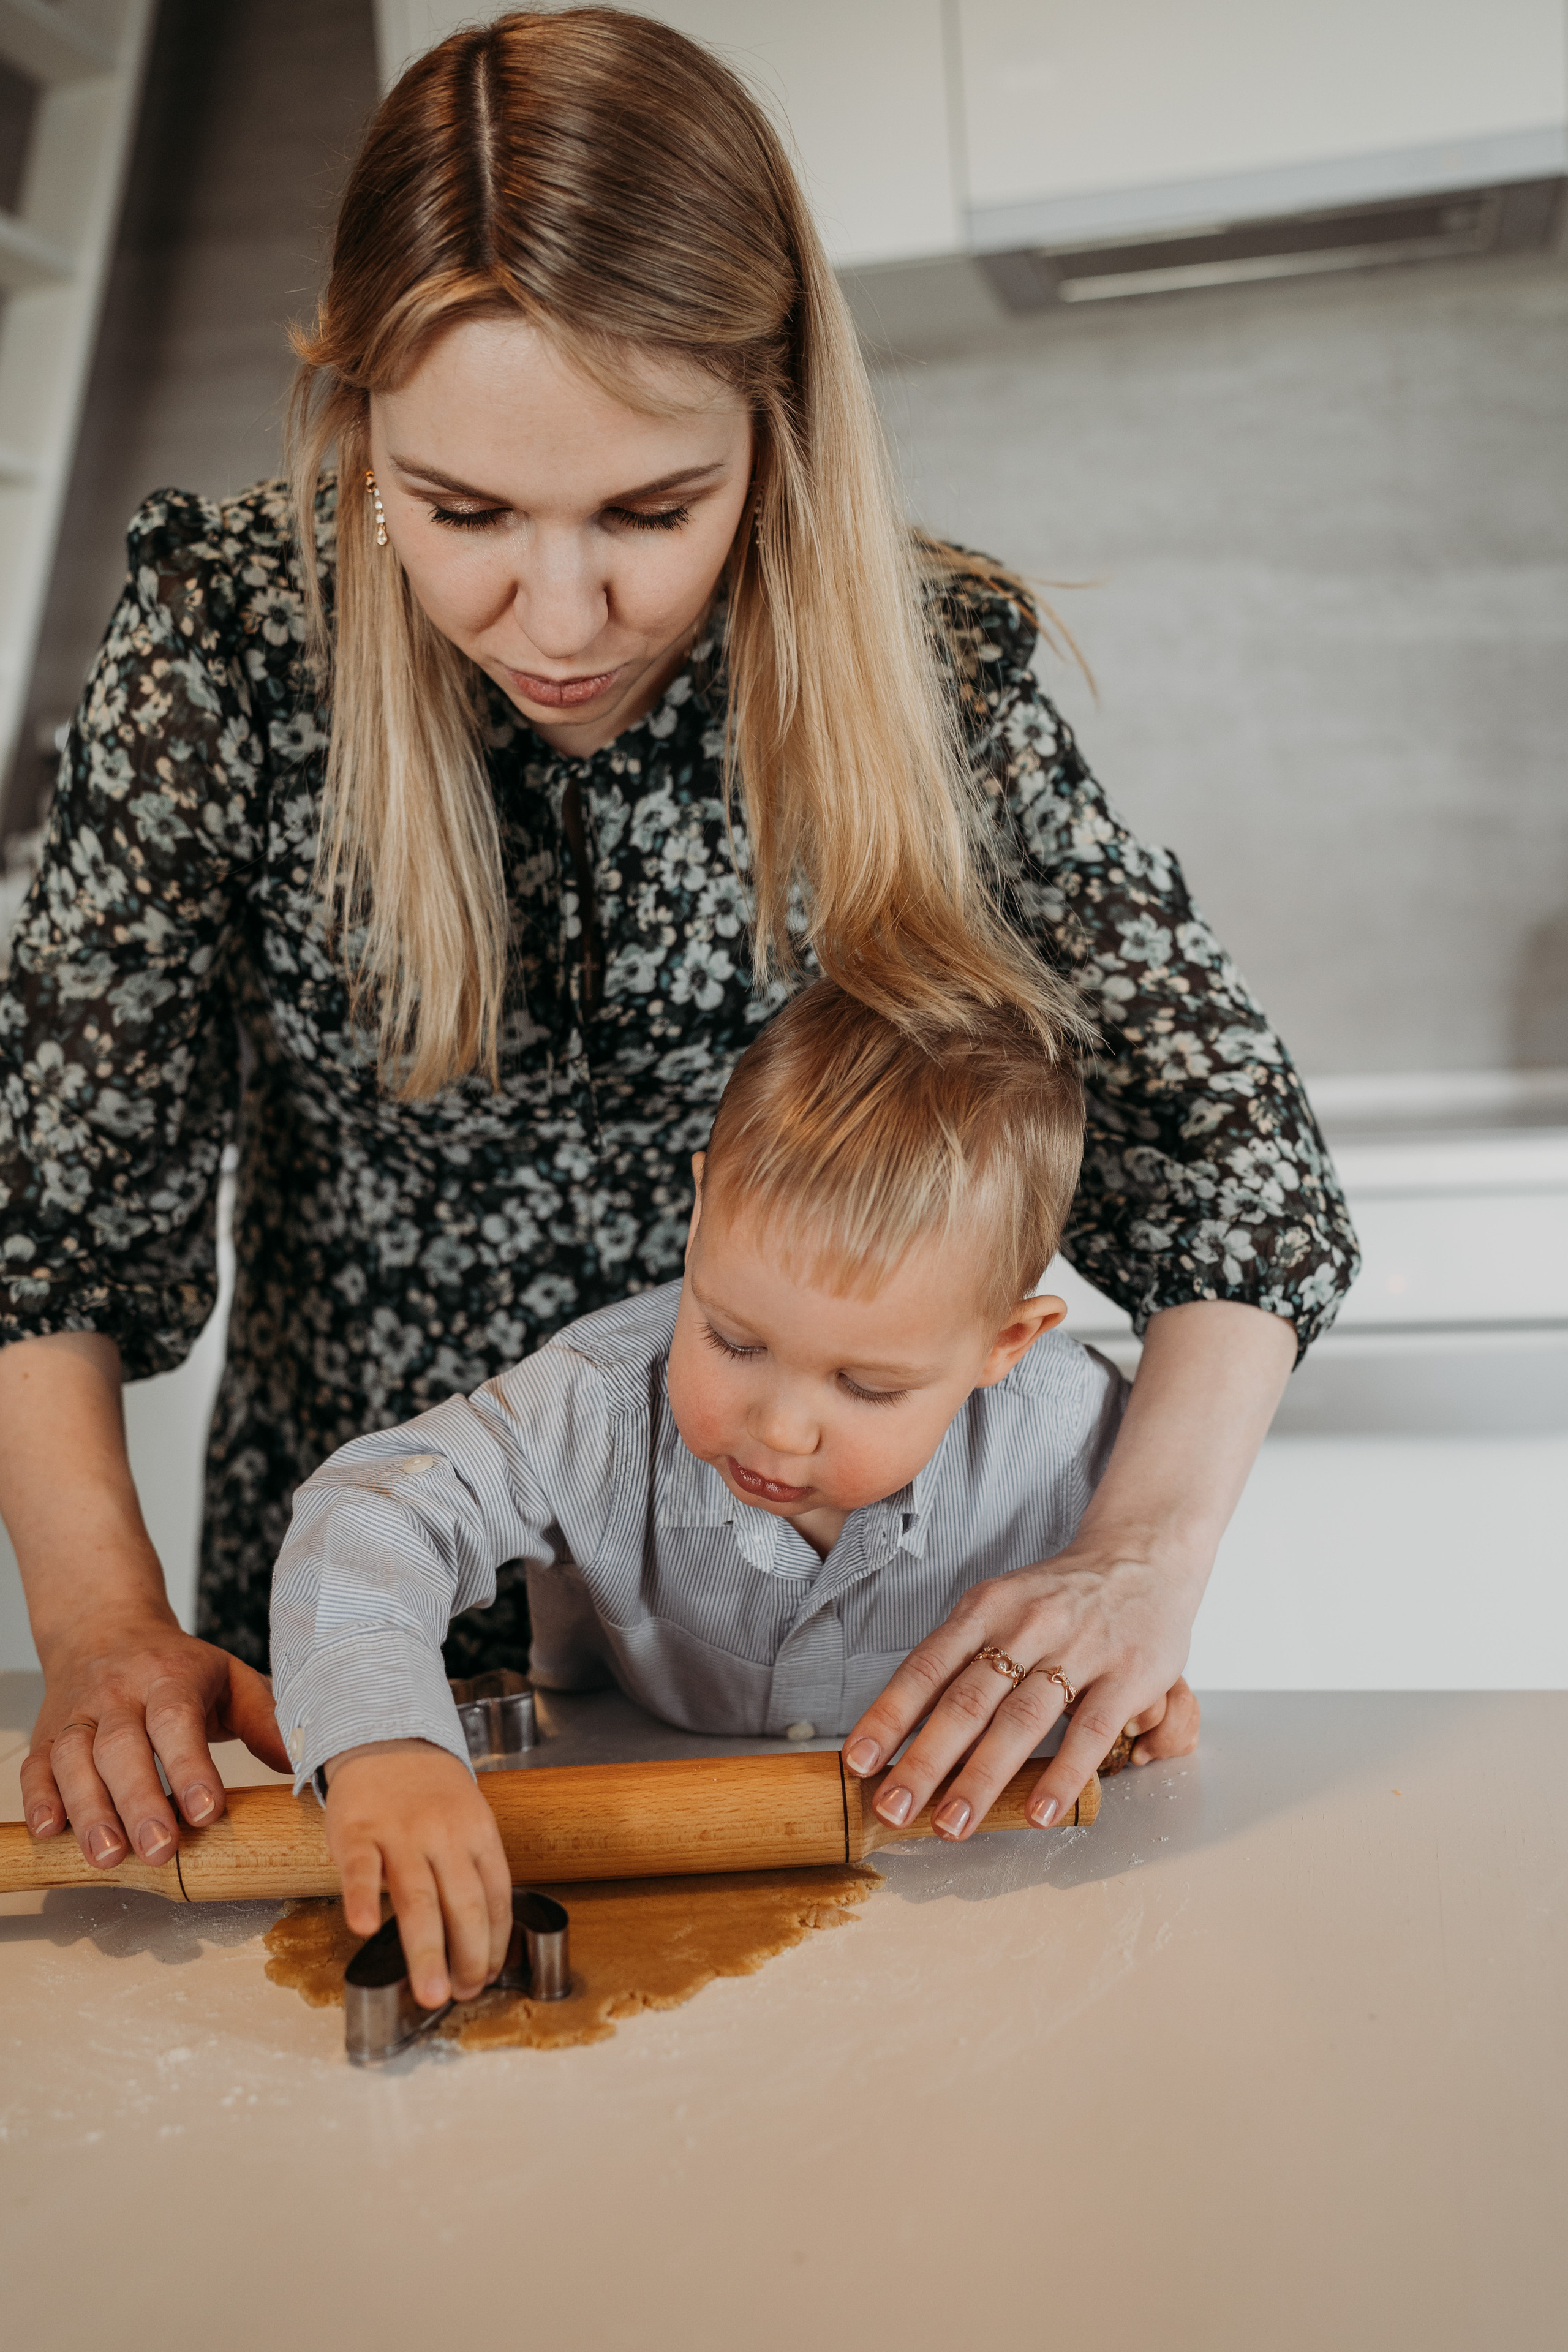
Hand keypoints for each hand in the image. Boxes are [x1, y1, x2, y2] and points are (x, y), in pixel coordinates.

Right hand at [22, 1614, 291, 1867]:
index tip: (207, 1811)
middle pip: (122, 1747)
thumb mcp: (230, 1679)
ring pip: (74, 1760)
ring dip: (89, 1810)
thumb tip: (309, 1764)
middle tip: (160, 1848)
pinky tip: (51, 1831)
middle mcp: (118, 1694)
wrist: (104, 1628)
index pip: (178, 1720)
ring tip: (109, 1855)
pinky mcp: (46, 1736)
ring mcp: (78, 1715)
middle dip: (140, 1802)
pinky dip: (39, 1799)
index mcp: (169, 1677)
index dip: (191, 1766)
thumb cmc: (177, 1666)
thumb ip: (266, 1721)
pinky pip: (36, 1767)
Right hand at [324, 1741, 512, 2008]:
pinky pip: (361, 1868)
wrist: (387, 1738)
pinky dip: (362, 1898)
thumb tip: (478, 1944)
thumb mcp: (469, 1823)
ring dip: (426, 1950)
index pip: (497, 1897)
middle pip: (463, 1903)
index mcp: (479, 1835)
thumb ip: (472, 1874)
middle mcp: (445, 1835)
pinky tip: (365, 1929)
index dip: (493, 1944)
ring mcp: (402, 1832)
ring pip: (417, 1897)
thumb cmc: (432, 1797)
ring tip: (430, 1993)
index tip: (485, 1978)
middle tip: (460, 1997)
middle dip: (466, 1957)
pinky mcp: (359, 1830)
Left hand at [840, 1535, 1203, 1839]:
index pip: (926, 1667)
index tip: (858, 1763)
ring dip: (981, 1778)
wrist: (1143, 1554)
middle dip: (924, 1761)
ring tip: (950, 1825)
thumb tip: (907, 1728)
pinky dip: (1062, 1774)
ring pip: (1020, 1720)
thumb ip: (961, 1659)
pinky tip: (1037, 1813)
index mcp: (985, 1609)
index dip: (889, 1716)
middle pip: (966, 1701)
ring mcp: (1079, 1648)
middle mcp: (1026, 1626)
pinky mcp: (1129, 1673)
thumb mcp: (1001, 1606)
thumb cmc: (1059, 1596)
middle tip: (892, 1809)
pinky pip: (1090, 1730)